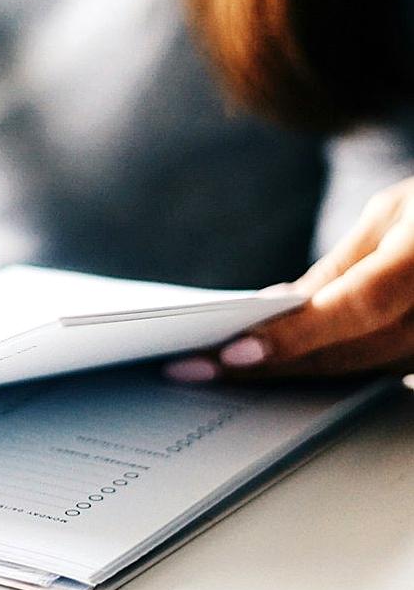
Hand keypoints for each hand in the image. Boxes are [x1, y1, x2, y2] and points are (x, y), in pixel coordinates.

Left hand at [165, 177, 413, 384]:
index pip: (357, 308)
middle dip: (270, 363)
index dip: (296, 335)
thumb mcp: (393, 214)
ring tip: (219, 371)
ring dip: (289, 375)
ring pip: (359, 373)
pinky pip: (378, 375)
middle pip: (349, 353)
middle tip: (195, 368)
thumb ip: (340, 267)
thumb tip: (280, 307)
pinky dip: (326, 372)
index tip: (234, 351)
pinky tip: (276, 369)